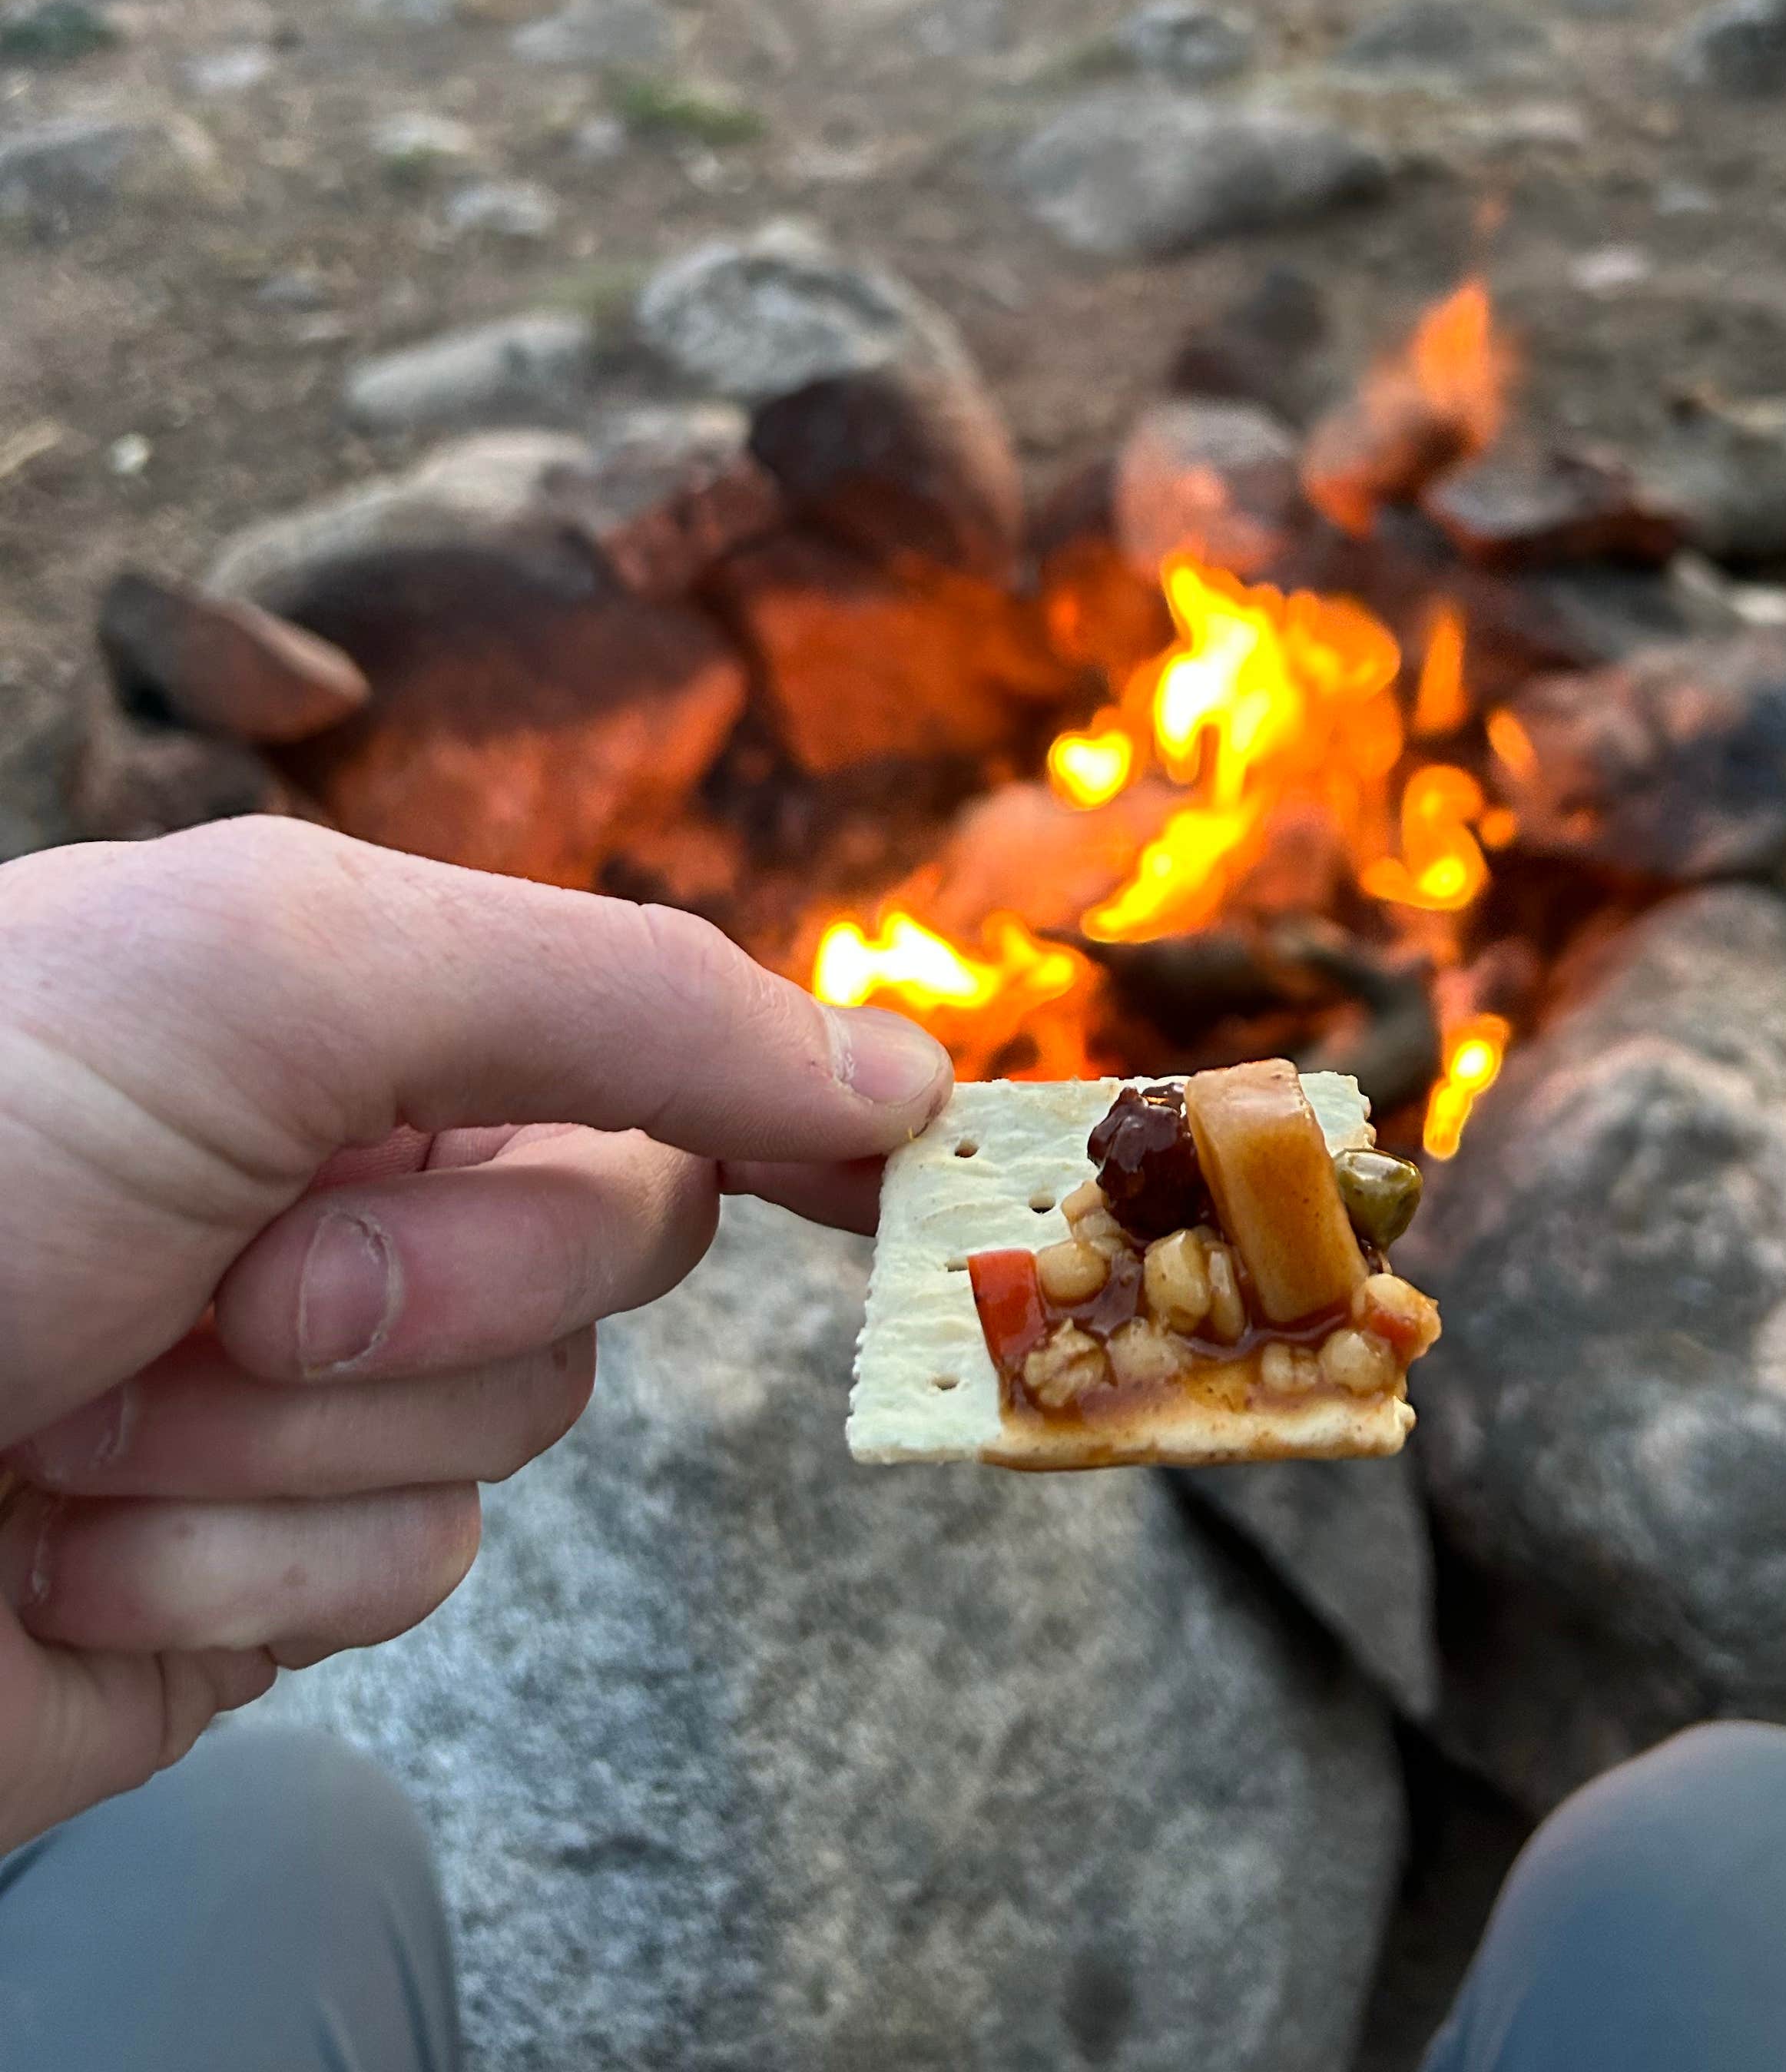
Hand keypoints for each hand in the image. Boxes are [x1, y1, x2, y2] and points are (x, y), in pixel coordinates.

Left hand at [0, 815, 950, 1853]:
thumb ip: (616, 998)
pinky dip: (234, 1568)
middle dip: (431, 1275)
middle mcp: (338, 1196)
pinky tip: (67, 1530)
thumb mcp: (287, 971)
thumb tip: (893, 1067)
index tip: (920, 1158)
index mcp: (343, 1018)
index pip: (645, 1045)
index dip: (785, 1098)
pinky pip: (398, 1591)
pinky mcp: (246, 1595)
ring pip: (508, 1440)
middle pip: (607, 1251)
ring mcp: (298, 1409)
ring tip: (93, 1397)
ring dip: (300, 1433)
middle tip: (236, 1260)